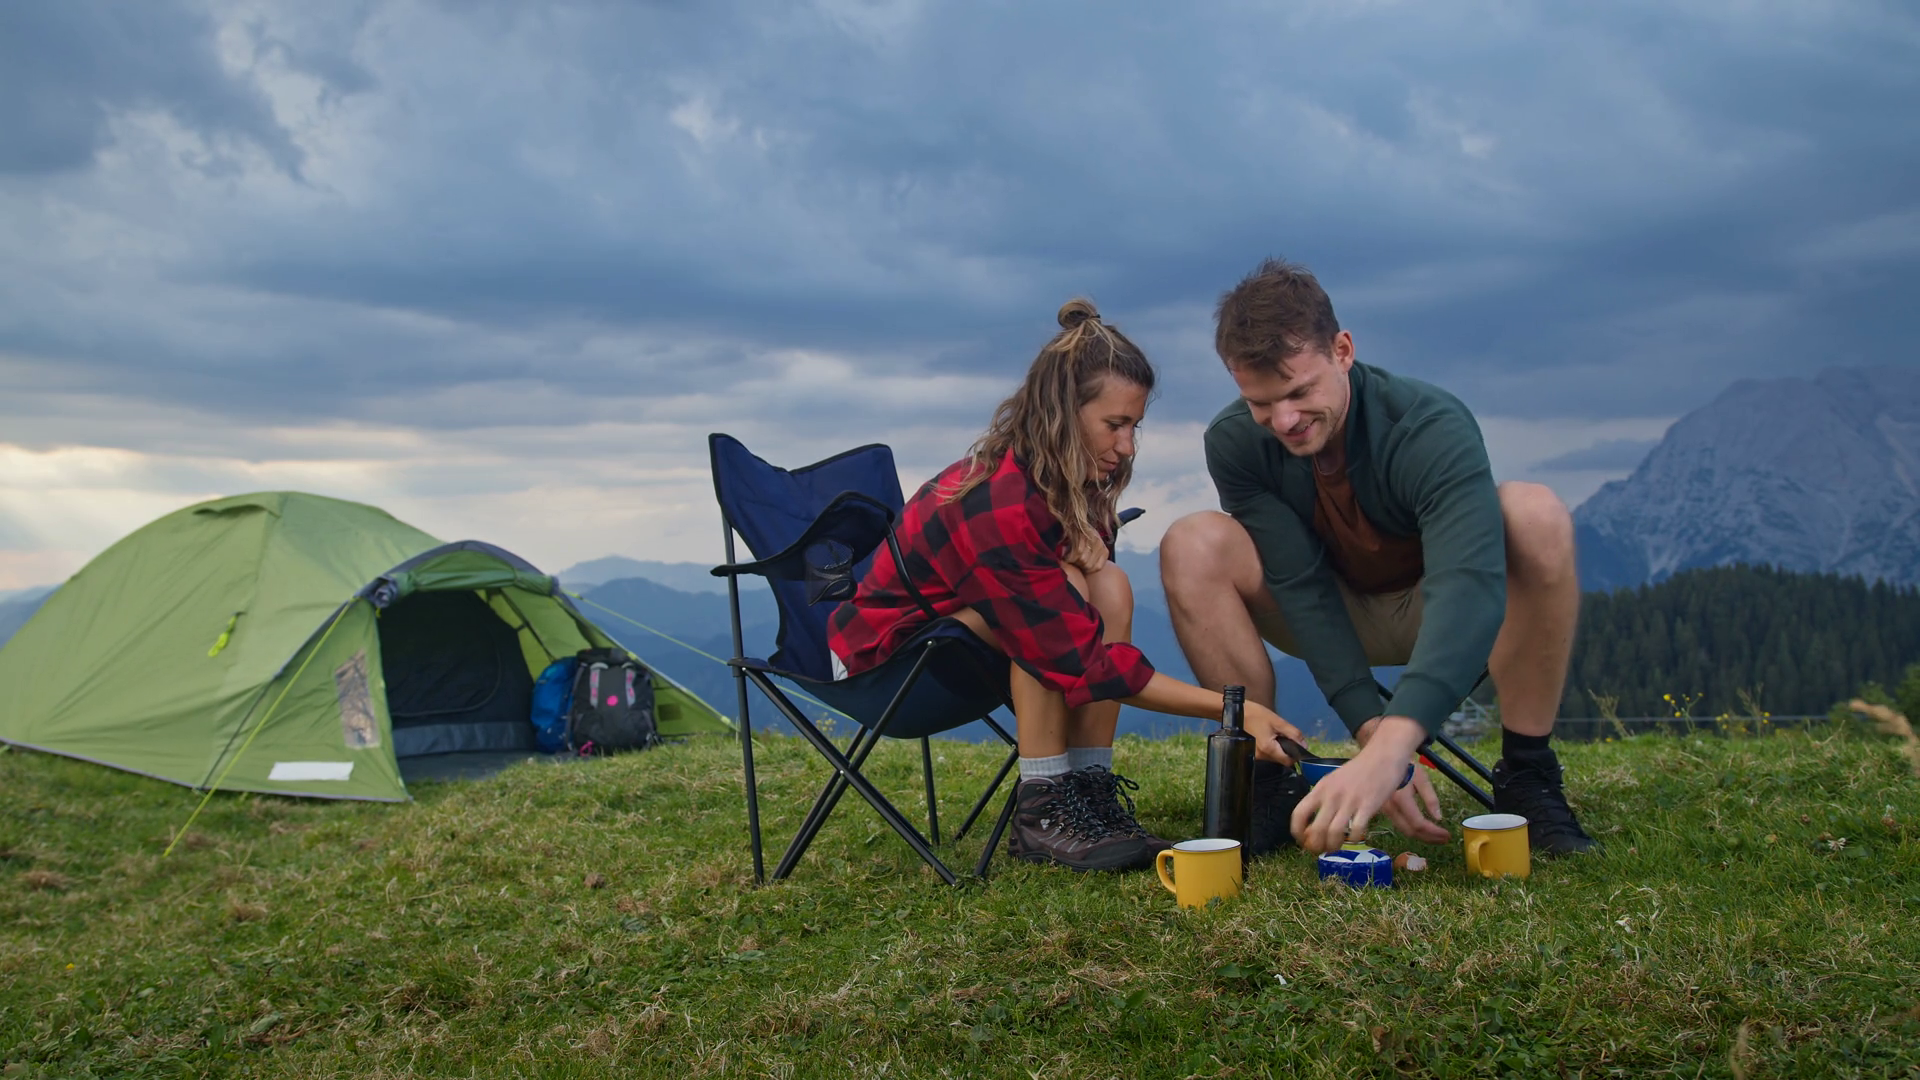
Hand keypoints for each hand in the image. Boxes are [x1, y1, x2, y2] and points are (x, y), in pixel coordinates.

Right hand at [1242, 702, 1304, 764]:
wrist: (1235, 712)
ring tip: (1275, 735)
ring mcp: (1255, 756)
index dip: (1295, 755)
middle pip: (1280, 760)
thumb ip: (1293, 734)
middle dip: (1286, 750)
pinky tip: (1268, 737)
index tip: (1296, 746)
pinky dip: (1270, 748)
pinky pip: (1266, 754)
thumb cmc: (1257, 715)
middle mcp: (1262, 756)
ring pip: (1274, 757)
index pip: (1288, 761)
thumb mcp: (1278, 721)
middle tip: (1284, 736)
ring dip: (1278, 749)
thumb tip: (1305, 746)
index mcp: (1269, 749)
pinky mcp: (1252, 753)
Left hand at [1289, 715, 1433, 851]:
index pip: (1298, 814)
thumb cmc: (1359, 770)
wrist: (1382, 756)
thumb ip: (1323, 798)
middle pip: (1315, 830)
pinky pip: (1356, 831)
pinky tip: (1356, 837)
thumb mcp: (1333, 780)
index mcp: (1320, 789)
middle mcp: (1331, 795)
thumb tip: (1314, 823)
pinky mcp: (1367, 805)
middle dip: (1316, 846)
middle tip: (1321, 851)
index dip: (1297, 832)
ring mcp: (1349, 801)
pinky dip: (1354, 839)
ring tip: (1336, 848)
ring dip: (1333, 846)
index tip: (1302, 841)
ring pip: (1333, 833)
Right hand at [1354, 715, 1448, 844]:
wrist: (1384, 756)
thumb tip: (1438, 818)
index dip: (1434, 833)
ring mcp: (1384, 809)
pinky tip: (1423, 829)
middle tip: (1444, 839)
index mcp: (1400, 798)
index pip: (1418, 823)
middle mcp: (1390, 807)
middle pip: (1410, 831)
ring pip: (1403, 830)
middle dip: (1429, 838)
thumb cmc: (1406, 765)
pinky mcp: (1382, 809)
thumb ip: (1430, 798)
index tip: (1447, 835)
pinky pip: (1398, 824)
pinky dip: (1412, 829)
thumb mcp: (1422, 778)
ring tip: (1437, 836)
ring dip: (1422, 836)